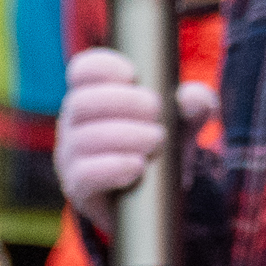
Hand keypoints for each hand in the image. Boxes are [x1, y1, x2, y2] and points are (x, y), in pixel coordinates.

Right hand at [53, 52, 214, 232]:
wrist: (152, 199)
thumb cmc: (160, 146)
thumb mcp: (181, 123)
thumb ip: (193, 105)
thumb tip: (192, 98)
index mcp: (95, 96)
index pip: (83, 70)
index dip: (105, 67)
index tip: (133, 75)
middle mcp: (75, 123)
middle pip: (81, 102)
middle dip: (124, 102)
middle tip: (157, 113)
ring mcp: (72, 155)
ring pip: (83, 138)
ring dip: (126, 135)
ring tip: (156, 140)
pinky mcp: (78, 188)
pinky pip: (84, 174)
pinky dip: (113, 167)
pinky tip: (137, 166)